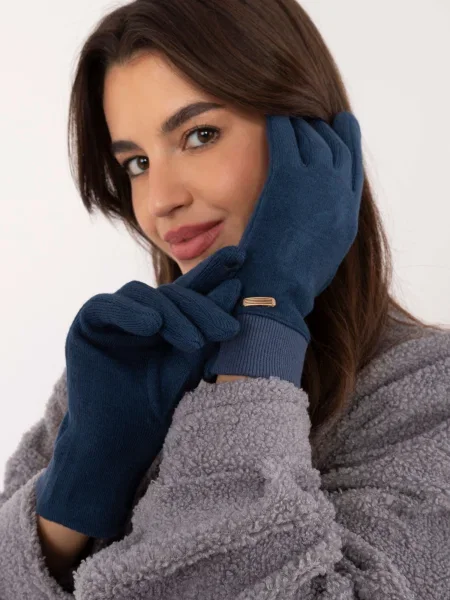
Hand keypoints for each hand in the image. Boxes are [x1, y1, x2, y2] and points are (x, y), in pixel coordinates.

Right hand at [35, 246, 245, 538]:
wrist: (122, 443)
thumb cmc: (157, 405)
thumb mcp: (192, 361)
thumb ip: (208, 325)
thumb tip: (236, 286)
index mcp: (167, 319)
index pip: (191, 290)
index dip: (214, 271)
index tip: (241, 256)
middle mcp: (140, 312)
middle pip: (173, 295)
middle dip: (202, 308)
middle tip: (228, 329)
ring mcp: (113, 315)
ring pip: (145, 296)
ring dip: (172, 316)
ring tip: (193, 343)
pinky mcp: (87, 323)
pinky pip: (106, 305)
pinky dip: (129, 312)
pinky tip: (151, 326)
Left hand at [204, 112, 363, 386]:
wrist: (275, 294)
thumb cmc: (290, 283)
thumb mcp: (321, 255)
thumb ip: (325, 226)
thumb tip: (316, 215)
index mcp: (347, 212)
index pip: (352, 164)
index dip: (344, 141)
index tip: (338, 125)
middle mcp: (338, 192)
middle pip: (334, 144)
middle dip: (320, 126)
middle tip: (305, 113)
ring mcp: (314, 182)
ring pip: (311, 135)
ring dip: (299, 120)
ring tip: (287, 109)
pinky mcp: (286, 177)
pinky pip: (285, 136)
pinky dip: (279, 122)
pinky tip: (271, 113)